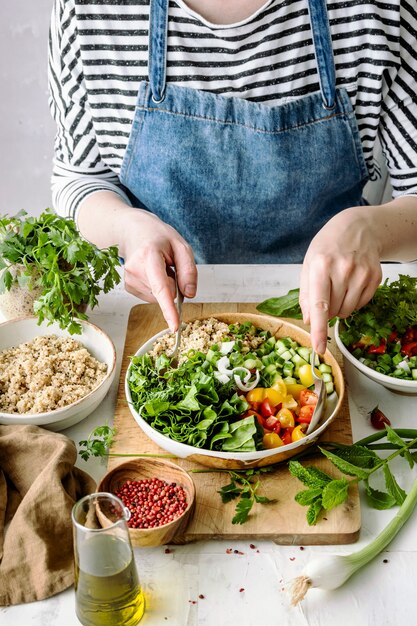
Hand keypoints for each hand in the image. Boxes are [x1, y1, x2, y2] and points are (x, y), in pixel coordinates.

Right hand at [122, 209, 196, 330]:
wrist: (134, 231)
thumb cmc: (158, 236)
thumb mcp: (181, 246)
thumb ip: (189, 270)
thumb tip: (189, 295)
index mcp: (149, 256)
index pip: (161, 287)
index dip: (169, 308)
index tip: (174, 325)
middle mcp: (135, 270)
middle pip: (166, 292)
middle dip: (174, 283)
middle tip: (168, 264)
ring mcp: (130, 280)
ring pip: (159, 296)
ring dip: (165, 284)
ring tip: (158, 266)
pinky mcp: (129, 287)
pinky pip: (153, 296)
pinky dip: (157, 288)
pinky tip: (152, 272)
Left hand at [299, 207, 382, 353]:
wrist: (359, 229)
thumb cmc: (328, 247)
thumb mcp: (309, 264)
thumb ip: (305, 294)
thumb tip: (309, 320)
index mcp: (321, 265)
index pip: (319, 304)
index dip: (318, 329)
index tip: (318, 348)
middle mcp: (343, 270)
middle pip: (333, 311)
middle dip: (326, 310)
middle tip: (326, 292)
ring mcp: (361, 274)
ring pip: (347, 312)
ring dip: (339, 308)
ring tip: (338, 287)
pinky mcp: (375, 278)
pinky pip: (361, 305)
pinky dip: (352, 302)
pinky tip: (350, 285)